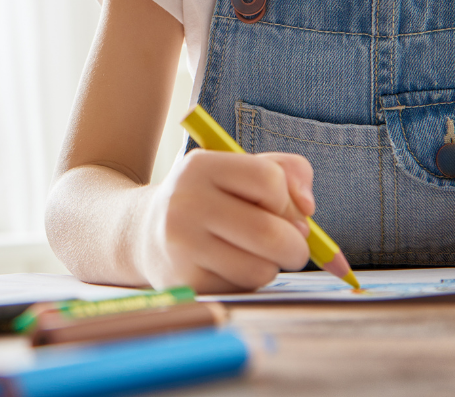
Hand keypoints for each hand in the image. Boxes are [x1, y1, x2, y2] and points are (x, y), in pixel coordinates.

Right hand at [138, 148, 314, 292]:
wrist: (146, 231)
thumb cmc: (208, 197)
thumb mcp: (237, 169)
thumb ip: (285, 170)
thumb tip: (308, 209)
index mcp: (200, 166)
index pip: (269, 179)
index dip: (287, 199)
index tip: (280, 207)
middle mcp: (185, 203)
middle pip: (269, 232)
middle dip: (296, 245)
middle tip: (293, 245)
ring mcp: (181, 246)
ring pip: (261, 268)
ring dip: (272, 265)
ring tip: (255, 253)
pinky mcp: (185, 282)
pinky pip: (243, 288)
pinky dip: (249, 280)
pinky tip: (231, 266)